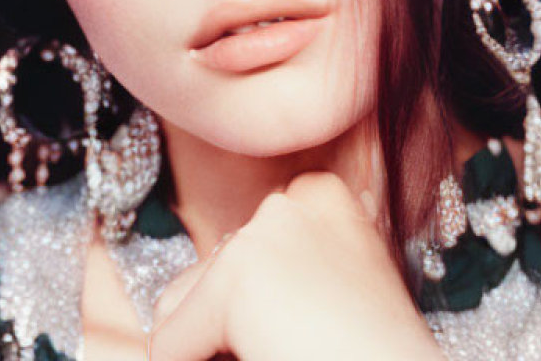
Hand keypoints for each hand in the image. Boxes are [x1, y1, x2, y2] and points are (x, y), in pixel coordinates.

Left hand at [147, 172, 444, 360]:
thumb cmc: (371, 351)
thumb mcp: (333, 288)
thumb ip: (280, 272)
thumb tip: (174, 301)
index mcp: (320, 195)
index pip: (238, 249)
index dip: (254, 306)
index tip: (302, 324)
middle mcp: (289, 200)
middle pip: (204, 275)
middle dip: (226, 325)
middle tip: (291, 342)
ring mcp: (260, 233)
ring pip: (177, 308)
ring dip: (210, 344)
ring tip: (278, 350)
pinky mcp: (233, 278)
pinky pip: (169, 345)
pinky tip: (260, 360)